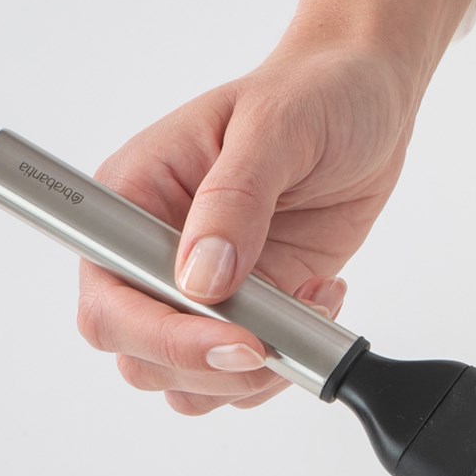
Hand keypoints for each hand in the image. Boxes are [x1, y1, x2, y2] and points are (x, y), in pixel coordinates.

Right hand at [79, 45, 414, 411]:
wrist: (366, 101)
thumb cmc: (312, 94)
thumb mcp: (274, 127)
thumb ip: (234, 200)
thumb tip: (202, 276)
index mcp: (132, 200)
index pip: (109, 297)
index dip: (164, 335)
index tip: (237, 338)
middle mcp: (155, 254)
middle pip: (140, 355)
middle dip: (210, 366)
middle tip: (277, 340)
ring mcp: (204, 290)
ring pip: (188, 381)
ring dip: (251, 376)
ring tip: (309, 310)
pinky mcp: (254, 309)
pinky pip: (245, 374)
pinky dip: (289, 362)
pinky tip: (322, 302)